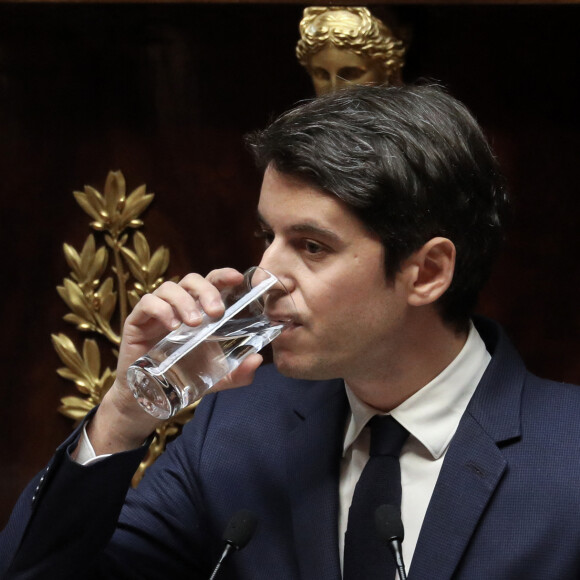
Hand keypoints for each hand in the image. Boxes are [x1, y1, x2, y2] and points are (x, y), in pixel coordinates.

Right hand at [85, 268, 262, 454]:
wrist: (148, 399)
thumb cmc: (183, 379)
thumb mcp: (217, 377)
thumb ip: (238, 371)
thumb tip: (257, 359)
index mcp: (200, 311)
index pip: (212, 282)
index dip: (224, 275)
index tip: (237, 278)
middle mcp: (179, 306)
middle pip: (191, 280)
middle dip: (206, 291)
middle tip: (217, 312)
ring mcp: (157, 312)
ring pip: (169, 287)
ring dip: (184, 301)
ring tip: (193, 324)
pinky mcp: (137, 321)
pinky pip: (147, 302)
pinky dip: (161, 310)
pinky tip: (172, 327)